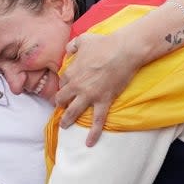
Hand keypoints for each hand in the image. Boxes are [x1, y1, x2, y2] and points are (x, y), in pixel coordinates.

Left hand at [55, 31, 137, 146]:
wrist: (123, 51)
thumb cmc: (104, 43)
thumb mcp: (83, 39)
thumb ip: (73, 45)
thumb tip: (68, 49)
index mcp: (71, 71)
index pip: (62, 82)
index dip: (64, 85)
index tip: (67, 88)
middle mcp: (77, 86)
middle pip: (62, 99)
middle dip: (60, 104)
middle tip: (61, 108)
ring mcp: (89, 95)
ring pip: (73, 112)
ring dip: (67, 120)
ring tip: (64, 126)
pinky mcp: (103, 101)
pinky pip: (97, 121)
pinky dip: (93, 133)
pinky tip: (89, 143)